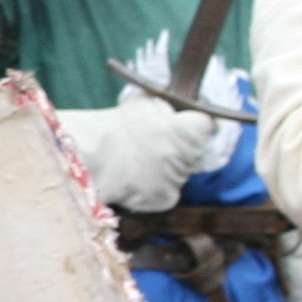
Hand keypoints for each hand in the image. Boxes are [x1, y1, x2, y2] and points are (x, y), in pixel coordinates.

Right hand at [67, 79, 237, 214]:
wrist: (95, 156)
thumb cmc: (118, 125)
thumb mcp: (149, 102)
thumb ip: (170, 106)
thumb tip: (184, 102)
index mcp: (192, 130)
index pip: (206, 125)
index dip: (191, 123)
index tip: (178, 124)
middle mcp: (191, 157)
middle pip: (192, 151)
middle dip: (177, 147)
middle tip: (152, 143)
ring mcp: (178, 180)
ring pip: (177, 172)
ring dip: (164, 167)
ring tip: (137, 161)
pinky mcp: (166, 199)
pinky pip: (165, 191)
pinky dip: (154, 187)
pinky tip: (136, 178)